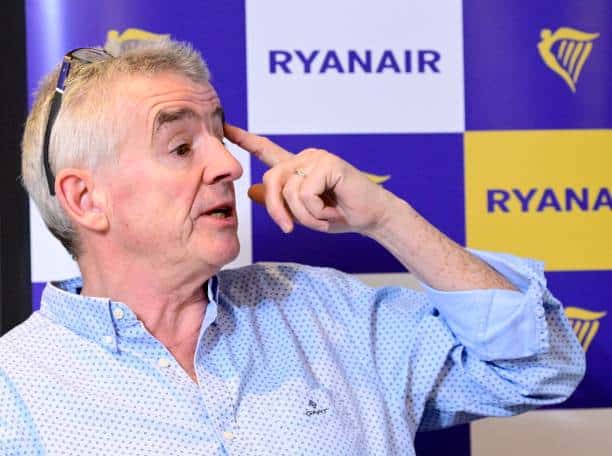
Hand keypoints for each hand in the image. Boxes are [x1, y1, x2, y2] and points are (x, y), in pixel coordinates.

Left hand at [224, 124, 394, 234]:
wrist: (372, 217)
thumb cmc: (340, 213)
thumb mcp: (303, 211)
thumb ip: (279, 200)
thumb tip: (250, 191)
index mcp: (297, 167)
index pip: (266, 149)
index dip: (245, 139)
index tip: (225, 128)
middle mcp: (304, 158)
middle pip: (271, 180)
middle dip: (277, 210)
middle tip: (289, 229)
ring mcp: (317, 158)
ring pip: (289, 191)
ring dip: (304, 215)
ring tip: (323, 218)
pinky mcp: (328, 164)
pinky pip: (306, 194)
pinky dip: (317, 212)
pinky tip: (332, 211)